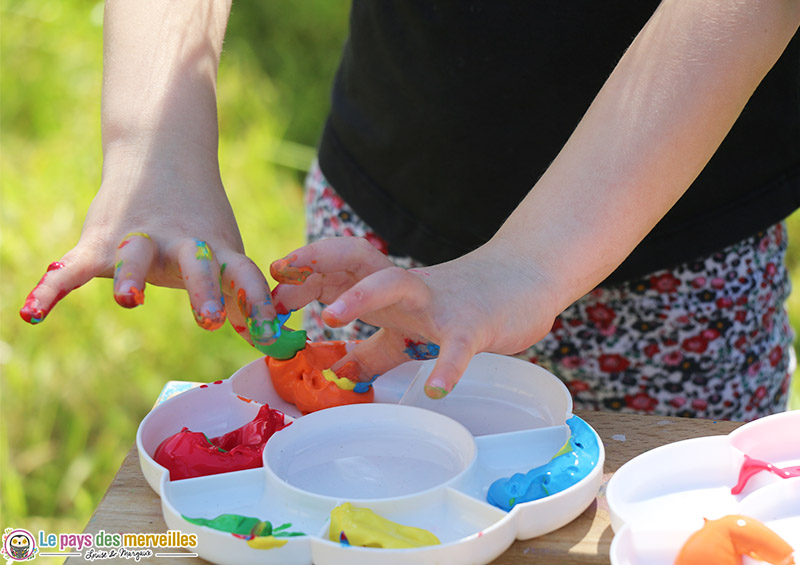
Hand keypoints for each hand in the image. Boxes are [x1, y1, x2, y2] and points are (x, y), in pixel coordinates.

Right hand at [19, 147, 278, 348]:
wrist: (161, 153)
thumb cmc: (201, 220)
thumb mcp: (224, 250)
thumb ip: (238, 294)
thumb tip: (267, 340)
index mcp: (218, 248)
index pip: (244, 274)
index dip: (258, 303)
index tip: (270, 336)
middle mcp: (183, 242)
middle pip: (196, 263)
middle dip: (203, 290)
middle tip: (210, 319)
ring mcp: (141, 239)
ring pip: (135, 256)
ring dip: (131, 277)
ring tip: (130, 301)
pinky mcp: (101, 240)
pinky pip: (72, 267)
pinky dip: (51, 289)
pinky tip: (32, 313)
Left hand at [271, 237, 559, 397]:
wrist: (525, 281)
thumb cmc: (461, 303)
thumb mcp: (409, 327)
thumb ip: (374, 349)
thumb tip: (338, 372)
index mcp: (389, 288)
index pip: (340, 268)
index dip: (303, 272)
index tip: (267, 286)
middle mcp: (407, 287)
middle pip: (358, 260)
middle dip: (318, 264)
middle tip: (280, 282)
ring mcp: (438, 303)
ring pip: (397, 285)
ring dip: (362, 296)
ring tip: (330, 317)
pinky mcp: (472, 325)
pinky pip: (457, 345)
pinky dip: (447, 366)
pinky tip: (434, 389)